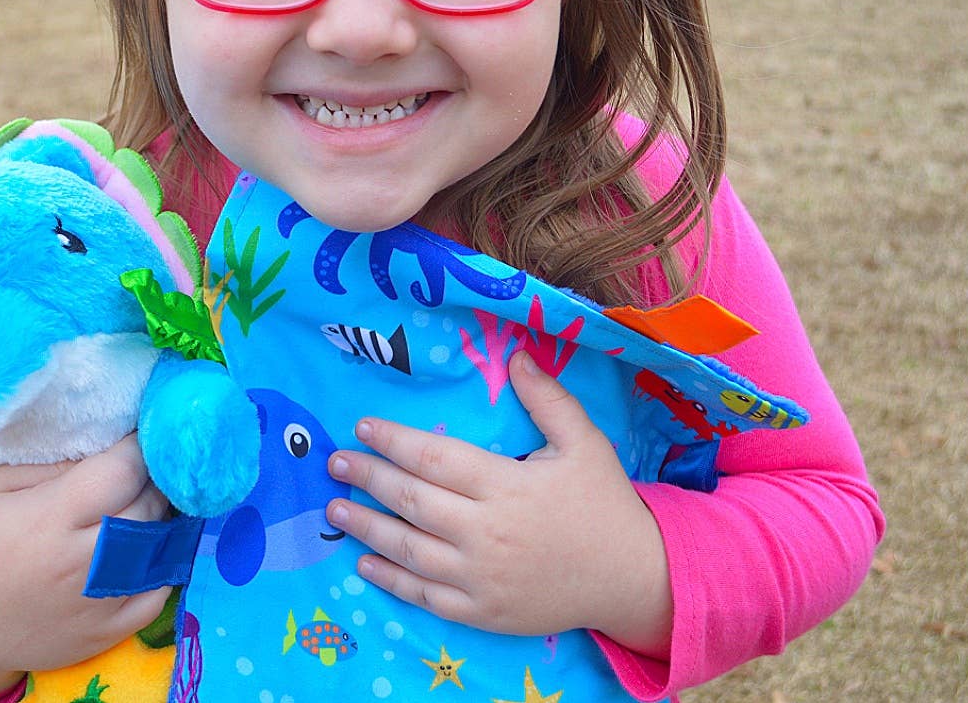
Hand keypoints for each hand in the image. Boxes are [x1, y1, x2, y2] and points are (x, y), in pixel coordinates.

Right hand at [0, 436, 171, 698]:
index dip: (136, 447)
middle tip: (140, 471)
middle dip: (151, 481)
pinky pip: (158, 594)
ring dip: (160, 521)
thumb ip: (53, 465)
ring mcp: (98, 603)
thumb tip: (106, 450)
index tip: (135, 436)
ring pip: (160, 548)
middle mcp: (81, 562)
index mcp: (49, 518)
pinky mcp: (108, 633)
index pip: (121, 471)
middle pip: (147, 506)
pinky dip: (161, 568)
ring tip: (142, 505)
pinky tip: (144, 550)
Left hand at [324, 350, 673, 655]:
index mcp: (506, 485)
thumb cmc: (604, 504)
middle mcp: (486, 532)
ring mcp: (481, 578)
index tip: (362, 427)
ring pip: (408, 549)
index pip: (433, 458)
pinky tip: (365, 563)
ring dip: (366, 527)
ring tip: (335, 509)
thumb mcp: (583, 442)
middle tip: (334, 463)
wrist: (633, 578)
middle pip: (411, 500)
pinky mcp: (482, 613)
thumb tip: (516, 354)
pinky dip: (391, 580)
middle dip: (366, 478)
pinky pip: (425, 596)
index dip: (392, 441)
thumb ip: (547, 398)